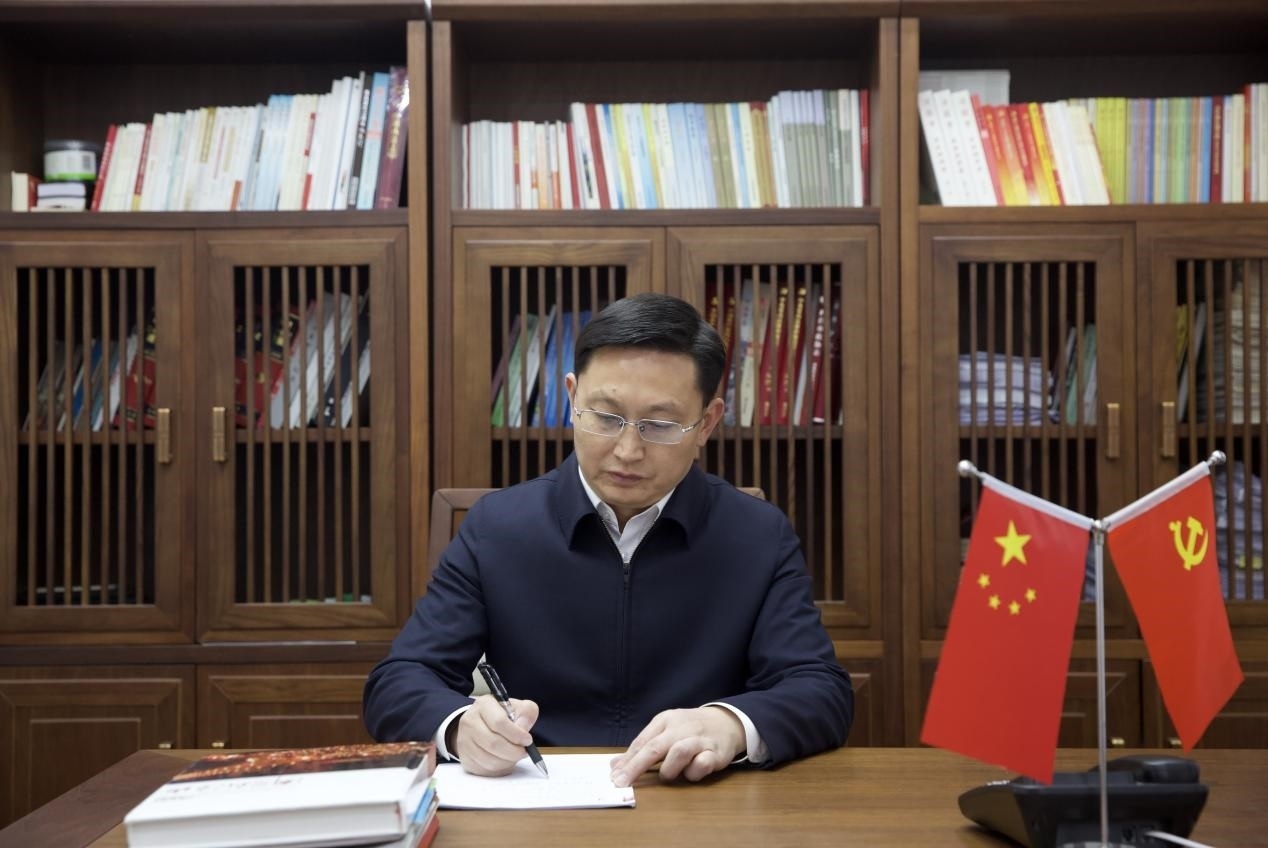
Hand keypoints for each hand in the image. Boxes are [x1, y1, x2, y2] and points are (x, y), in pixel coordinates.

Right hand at [452, 694, 539, 775]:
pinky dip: (499, 768)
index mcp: (484, 705)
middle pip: (493, 743)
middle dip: (514, 751)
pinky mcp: (465, 758)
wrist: (483, 724)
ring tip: (514, 755)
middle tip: (523, 752)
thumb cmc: (503, 716)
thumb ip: (526, 713)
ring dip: (507, 761)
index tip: (527, 740)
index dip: (516, 734)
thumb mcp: (518, 707)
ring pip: (489, 760)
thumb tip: (523, 729)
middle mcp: (470, 721)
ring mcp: (464, 741)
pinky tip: (505, 760)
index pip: (499, 722)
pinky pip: (485, 769)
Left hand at [609, 706, 744, 786]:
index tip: (614, 777)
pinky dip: (693, 772)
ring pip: (679, 752)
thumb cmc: (689, 729)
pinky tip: (692, 772)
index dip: (627, 761)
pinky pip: (701, 765)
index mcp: (665, 720)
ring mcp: (699, 739)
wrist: (726, 722)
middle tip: (622, 783)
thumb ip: (642, 748)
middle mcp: (681, 728)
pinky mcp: (716, 753)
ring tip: (668, 775)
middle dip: (635, 767)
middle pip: (655, 747)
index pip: (642, 742)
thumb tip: (615, 766)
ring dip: (669, 769)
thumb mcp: (665, 731)